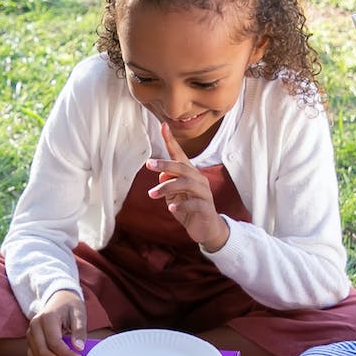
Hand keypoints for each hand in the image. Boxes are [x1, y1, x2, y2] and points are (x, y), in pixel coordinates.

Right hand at [24, 289, 87, 355]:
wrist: (59, 299)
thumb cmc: (69, 305)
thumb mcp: (79, 314)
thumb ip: (79, 330)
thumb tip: (78, 347)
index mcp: (47, 317)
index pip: (54, 343)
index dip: (67, 355)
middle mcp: (35, 326)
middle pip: (43, 353)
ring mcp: (30, 334)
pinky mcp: (29, 341)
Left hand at [145, 124, 230, 251]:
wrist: (206, 229)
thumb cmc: (189, 209)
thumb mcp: (174, 195)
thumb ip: (167, 183)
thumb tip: (161, 174)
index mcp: (189, 174)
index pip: (179, 155)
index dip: (171, 141)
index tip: (163, 126)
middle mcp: (198, 180)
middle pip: (182, 167)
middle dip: (165, 164)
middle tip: (148, 164)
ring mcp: (204, 194)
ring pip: (187, 184)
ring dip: (168, 187)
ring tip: (152, 194)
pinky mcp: (206, 208)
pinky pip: (195, 204)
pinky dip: (182, 205)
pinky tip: (171, 208)